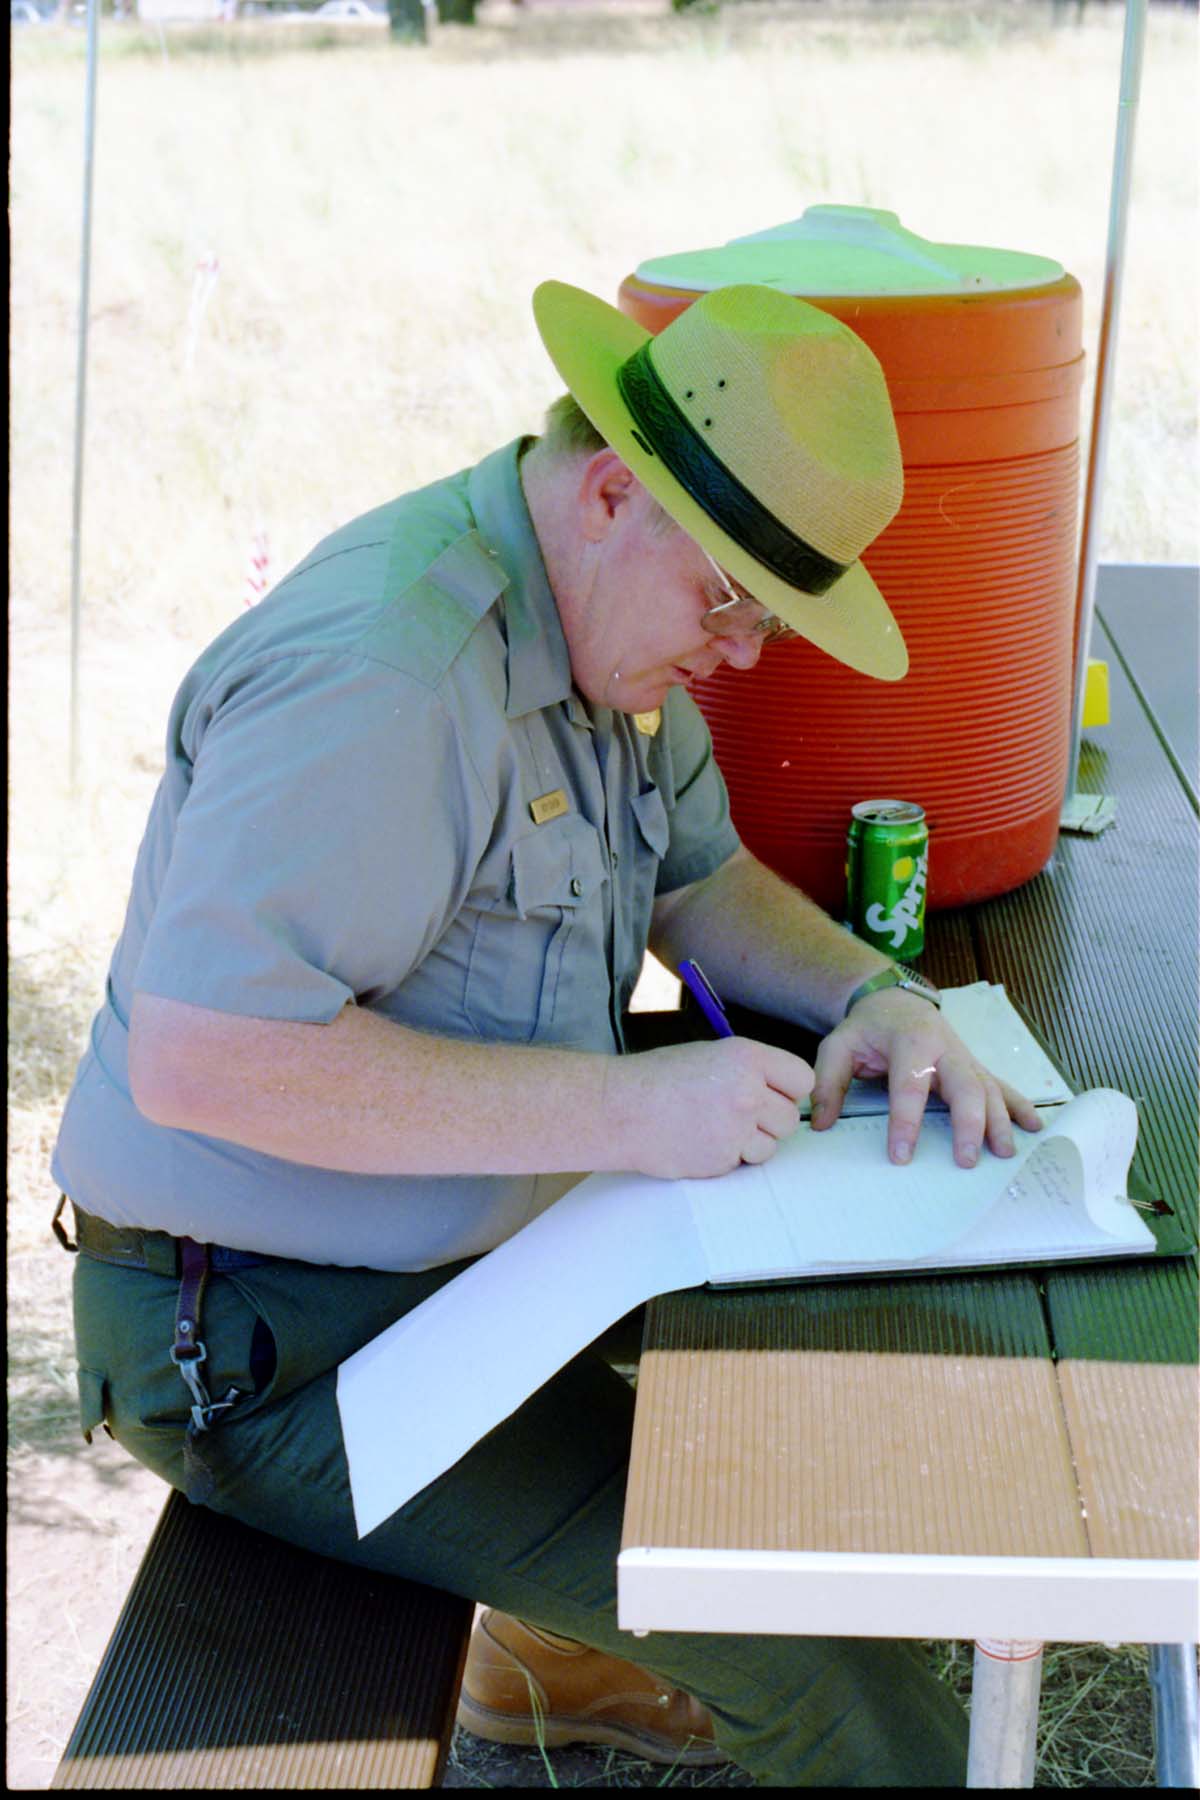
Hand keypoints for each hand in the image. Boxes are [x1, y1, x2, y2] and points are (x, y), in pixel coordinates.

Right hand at [610, 1038, 813, 1179]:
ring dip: (753, 1142)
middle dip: (770, 1120)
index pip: (802, 1079)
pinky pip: (745, 1163)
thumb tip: (785, 1091)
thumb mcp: (712, 1055)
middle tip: (738, 1114)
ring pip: (773, 1145)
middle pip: (790, 1118)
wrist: (621, 1108)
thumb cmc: (659, 1078)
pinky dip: (730, 1157)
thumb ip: (752, 1070)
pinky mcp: (722, 1159)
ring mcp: (736, 1128)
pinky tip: (704, 1141)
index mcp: (747, 1057)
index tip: (774, 1093)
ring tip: (719, 1128)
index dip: (788, 1089)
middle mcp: (748, 1091)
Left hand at [811, 988, 1042, 1168]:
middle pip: (965, 1085)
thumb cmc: (867, 1028)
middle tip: (964, 1161)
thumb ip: (829, 1082)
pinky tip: (1034, 1127)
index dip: (906, 1121)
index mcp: (910, 1040)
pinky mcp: (975, 1067)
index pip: (910, 1084)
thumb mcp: (839, 1045)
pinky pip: (1001, 1086)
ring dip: (999, 1121)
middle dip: (968, 1124)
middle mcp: (945, 1048)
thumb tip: (820, 1124)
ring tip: (1004, 1153)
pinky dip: (1019, 1106)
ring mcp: (964, 1058)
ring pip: (989, 1089)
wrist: (894, 1001)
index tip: (901, 1156)